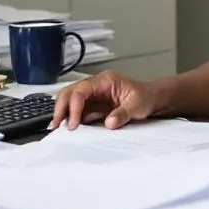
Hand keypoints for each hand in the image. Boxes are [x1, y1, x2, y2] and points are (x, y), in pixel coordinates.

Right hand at [49, 71, 164, 130]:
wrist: (152, 99)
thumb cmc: (145, 97)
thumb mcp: (137, 105)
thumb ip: (122, 114)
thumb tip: (109, 122)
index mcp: (105, 81)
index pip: (81, 90)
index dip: (74, 106)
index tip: (73, 123)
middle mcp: (96, 86)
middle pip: (70, 92)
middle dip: (61, 107)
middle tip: (56, 124)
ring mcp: (93, 96)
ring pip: (70, 100)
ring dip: (62, 112)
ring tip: (57, 127)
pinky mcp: (94, 106)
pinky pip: (78, 110)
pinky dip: (70, 118)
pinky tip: (68, 128)